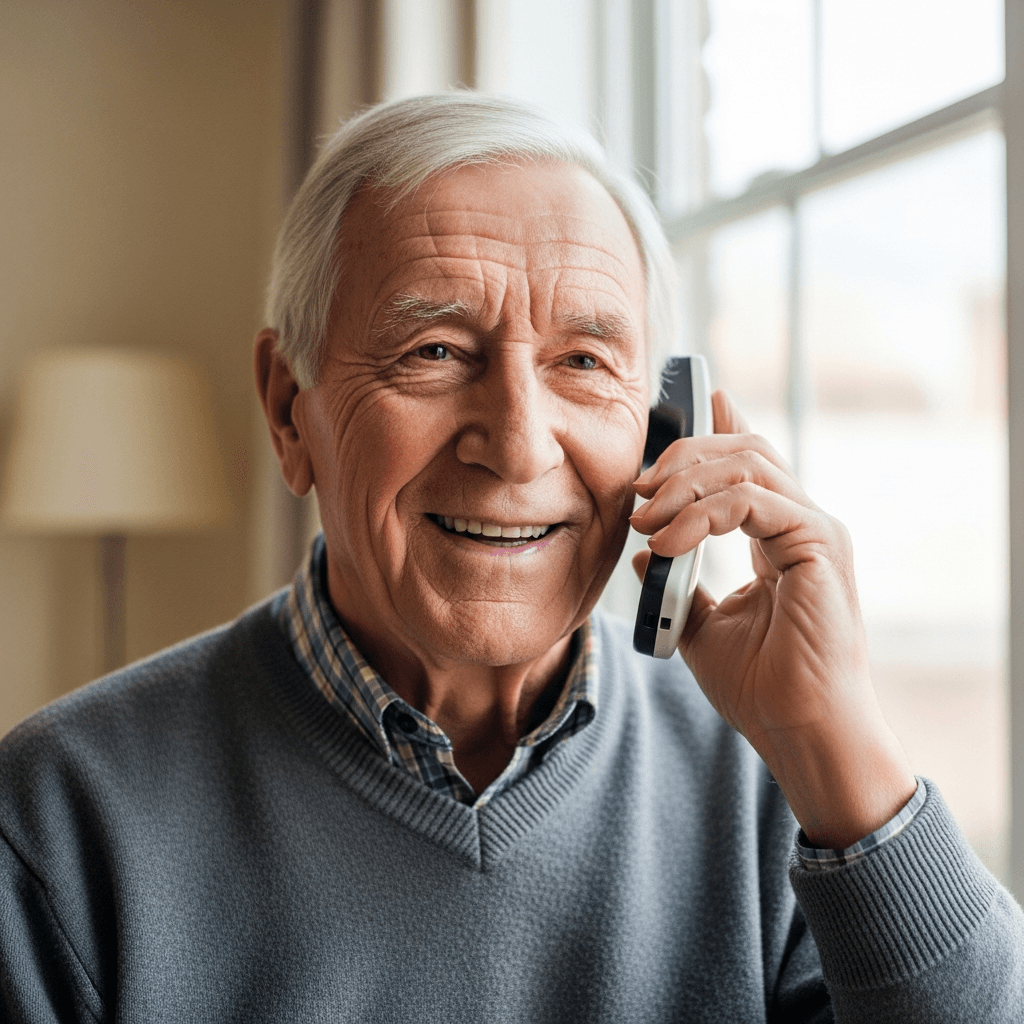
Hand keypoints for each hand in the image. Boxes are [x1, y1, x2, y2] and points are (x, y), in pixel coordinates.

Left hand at [630, 390, 914, 848]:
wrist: (798, 730)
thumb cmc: (760, 685)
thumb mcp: (699, 623)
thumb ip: (677, 579)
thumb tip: (642, 550)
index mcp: (779, 533)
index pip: (748, 460)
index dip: (713, 428)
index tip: (671, 412)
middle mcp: (801, 522)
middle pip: (743, 449)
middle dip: (682, 456)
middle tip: (636, 487)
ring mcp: (815, 529)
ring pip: (748, 463)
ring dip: (684, 483)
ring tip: (644, 516)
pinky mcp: (819, 543)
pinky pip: (751, 501)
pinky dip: (700, 514)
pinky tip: (666, 542)